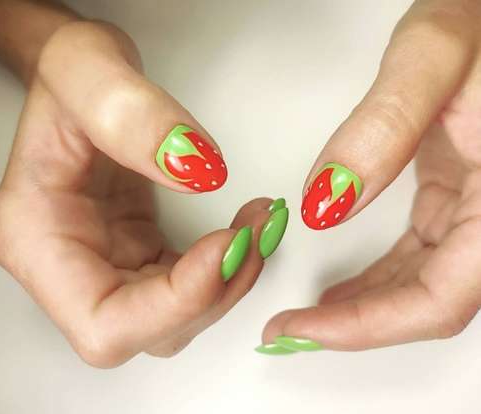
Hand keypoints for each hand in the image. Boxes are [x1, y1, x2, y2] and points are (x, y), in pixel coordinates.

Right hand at [0, 21, 287, 366]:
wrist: (81, 78)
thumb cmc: (68, 74)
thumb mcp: (87, 68)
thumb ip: (135, 116)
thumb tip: (201, 174)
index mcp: (36, 241)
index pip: (105, 323)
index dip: (175, 303)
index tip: (228, 244)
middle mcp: (70, 269)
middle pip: (150, 331)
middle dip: (216, 291)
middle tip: (259, 230)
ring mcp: (108, 266)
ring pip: (178, 316)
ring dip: (230, 279)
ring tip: (261, 221)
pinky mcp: (140, 255)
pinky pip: (190, 284)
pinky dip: (225, 264)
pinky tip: (245, 225)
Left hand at [260, 0, 480, 353]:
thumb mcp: (434, 57)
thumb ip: (383, 129)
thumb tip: (327, 203)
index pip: (439, 300)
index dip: (367, 327)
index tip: (302, 328)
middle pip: (428, 303)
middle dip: (356, 324)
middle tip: (290, 329)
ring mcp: (478, 212)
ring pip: (424, 284)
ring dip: (365, 305)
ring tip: (308, 313)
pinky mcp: (460, 199)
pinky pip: (421, 255)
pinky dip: (380, 276)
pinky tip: (345, 283)